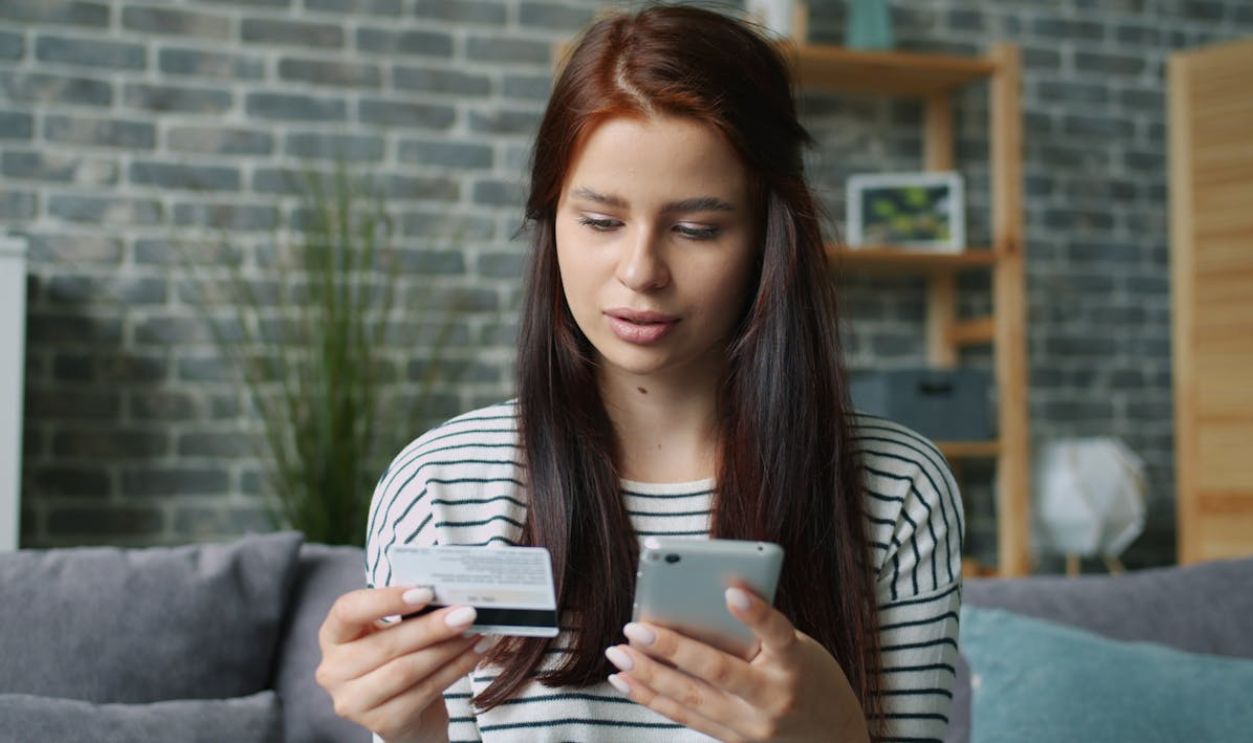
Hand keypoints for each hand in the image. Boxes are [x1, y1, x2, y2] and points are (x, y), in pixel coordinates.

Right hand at [315, 586, 492, 741]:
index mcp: (333, 636)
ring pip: (407, 670)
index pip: (348, 611)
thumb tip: (448, 594)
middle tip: (466, 614)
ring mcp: (353, 702)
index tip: (424, 592)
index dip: (385, 600)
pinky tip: (473, 654)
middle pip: (386, 644)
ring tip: (475, 633)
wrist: (408, 714)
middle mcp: (334, 671)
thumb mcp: (392, 631)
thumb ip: (409, 613)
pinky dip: (455, 670)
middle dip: (432, 627)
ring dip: (447, 649)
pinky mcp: (381, 723)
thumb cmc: (398, 659)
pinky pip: (424, 691)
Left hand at [604, 586, 868, 742]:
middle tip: (634, 628)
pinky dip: (654, 698)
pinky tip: (627, 682)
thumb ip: (756, 632)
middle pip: (718, 672)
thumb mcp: (797, 647)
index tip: (731, 591)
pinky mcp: (734, 741)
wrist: (833, 736)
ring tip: (618, 656)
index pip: (777, 632)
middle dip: (671, 650)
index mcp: (796, 663)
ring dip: (649, 677)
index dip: (756, 613)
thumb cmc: (809, 676)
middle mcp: (774, 697)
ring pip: (692, 700)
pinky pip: (687, 718)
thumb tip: (696, 605)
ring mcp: (752, 726)